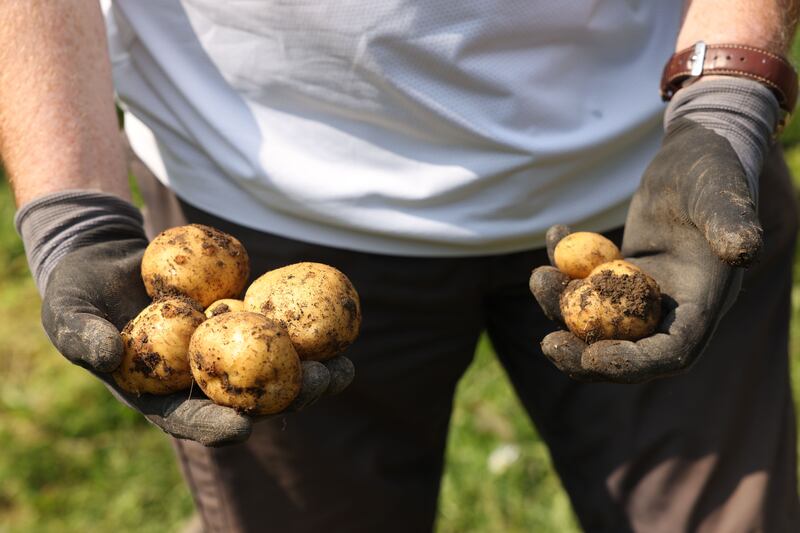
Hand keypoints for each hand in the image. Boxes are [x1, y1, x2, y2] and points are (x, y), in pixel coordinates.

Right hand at [40, 224, 353, 445]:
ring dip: (308, 374)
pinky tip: (338, 332)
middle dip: (283, 401)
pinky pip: (272, 330)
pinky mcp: (238, 319)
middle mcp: (196, 377)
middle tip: (316, 388)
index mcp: (158, 392)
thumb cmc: (77, 292)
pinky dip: (303, 335)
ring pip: (269, 370)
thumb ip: (82, 336)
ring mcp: (221, 350)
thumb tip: (104, 355)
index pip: (188, 419)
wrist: (104, 257)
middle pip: (244, 400)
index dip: (214, 425)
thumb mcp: (68, 313)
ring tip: (343, 369)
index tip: (243, 427)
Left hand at [529, 118, 761, 382]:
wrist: (698, 150)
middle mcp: (671, 307)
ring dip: (561, 306)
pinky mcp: (619, 272)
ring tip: (540, 275)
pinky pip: (584, 283)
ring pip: (596, 318)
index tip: (592, 356)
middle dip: (584, 356)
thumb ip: (731, 222)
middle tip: (548, 345)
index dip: (632, 364)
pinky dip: (562, 267)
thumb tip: (744, 251)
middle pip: (625, 349)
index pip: (670, 353)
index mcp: (703, 303)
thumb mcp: (722, 194)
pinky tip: (555, 233)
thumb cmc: (716, 170)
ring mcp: (642, 291)